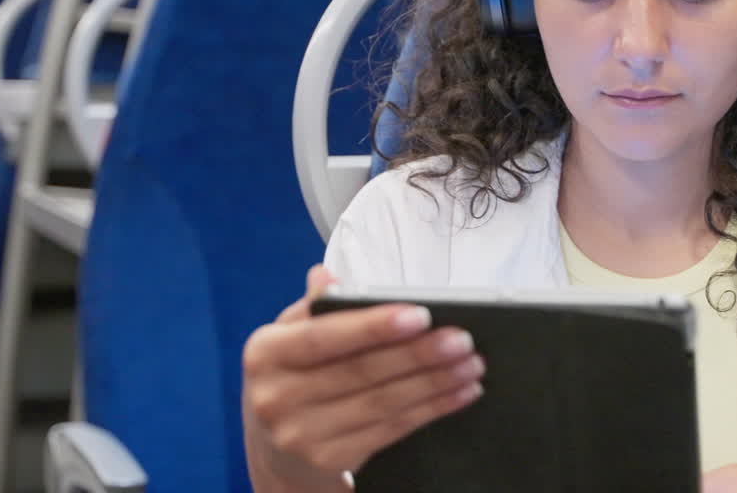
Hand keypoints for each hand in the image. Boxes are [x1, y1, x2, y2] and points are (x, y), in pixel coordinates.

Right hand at [242, 265, 485, 492]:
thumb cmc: (294, 374)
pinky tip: (460, 392)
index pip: (323, 336)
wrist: (276, 447)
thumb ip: (313, 307)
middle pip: (360, 373)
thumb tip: (325, 276)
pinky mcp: (329, 461)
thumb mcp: (291, 336)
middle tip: (462, 339)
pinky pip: (391, 431)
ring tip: (471, 364)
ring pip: (382, 404)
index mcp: (265, 354)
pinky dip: (431, 410)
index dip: (373, 326)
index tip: (420, 314)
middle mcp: (276, 398)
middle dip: (418, 355)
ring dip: (435, 383)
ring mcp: (301, 436)